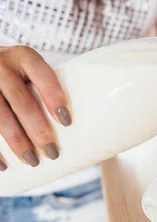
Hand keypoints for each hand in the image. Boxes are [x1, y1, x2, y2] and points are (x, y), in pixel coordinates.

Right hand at [0, 46, 69, 169]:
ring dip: (17, 141)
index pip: (42, 75)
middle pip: (21, 100)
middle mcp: (1, 64)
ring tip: (32, 161)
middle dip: (37, 129)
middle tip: (53, 152)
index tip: (67, 122)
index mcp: (23, 57)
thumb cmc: (17, 75)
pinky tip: (3, 164)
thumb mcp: (29, 72)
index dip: (54, 97)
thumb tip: (84, 128)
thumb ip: (44, 91)